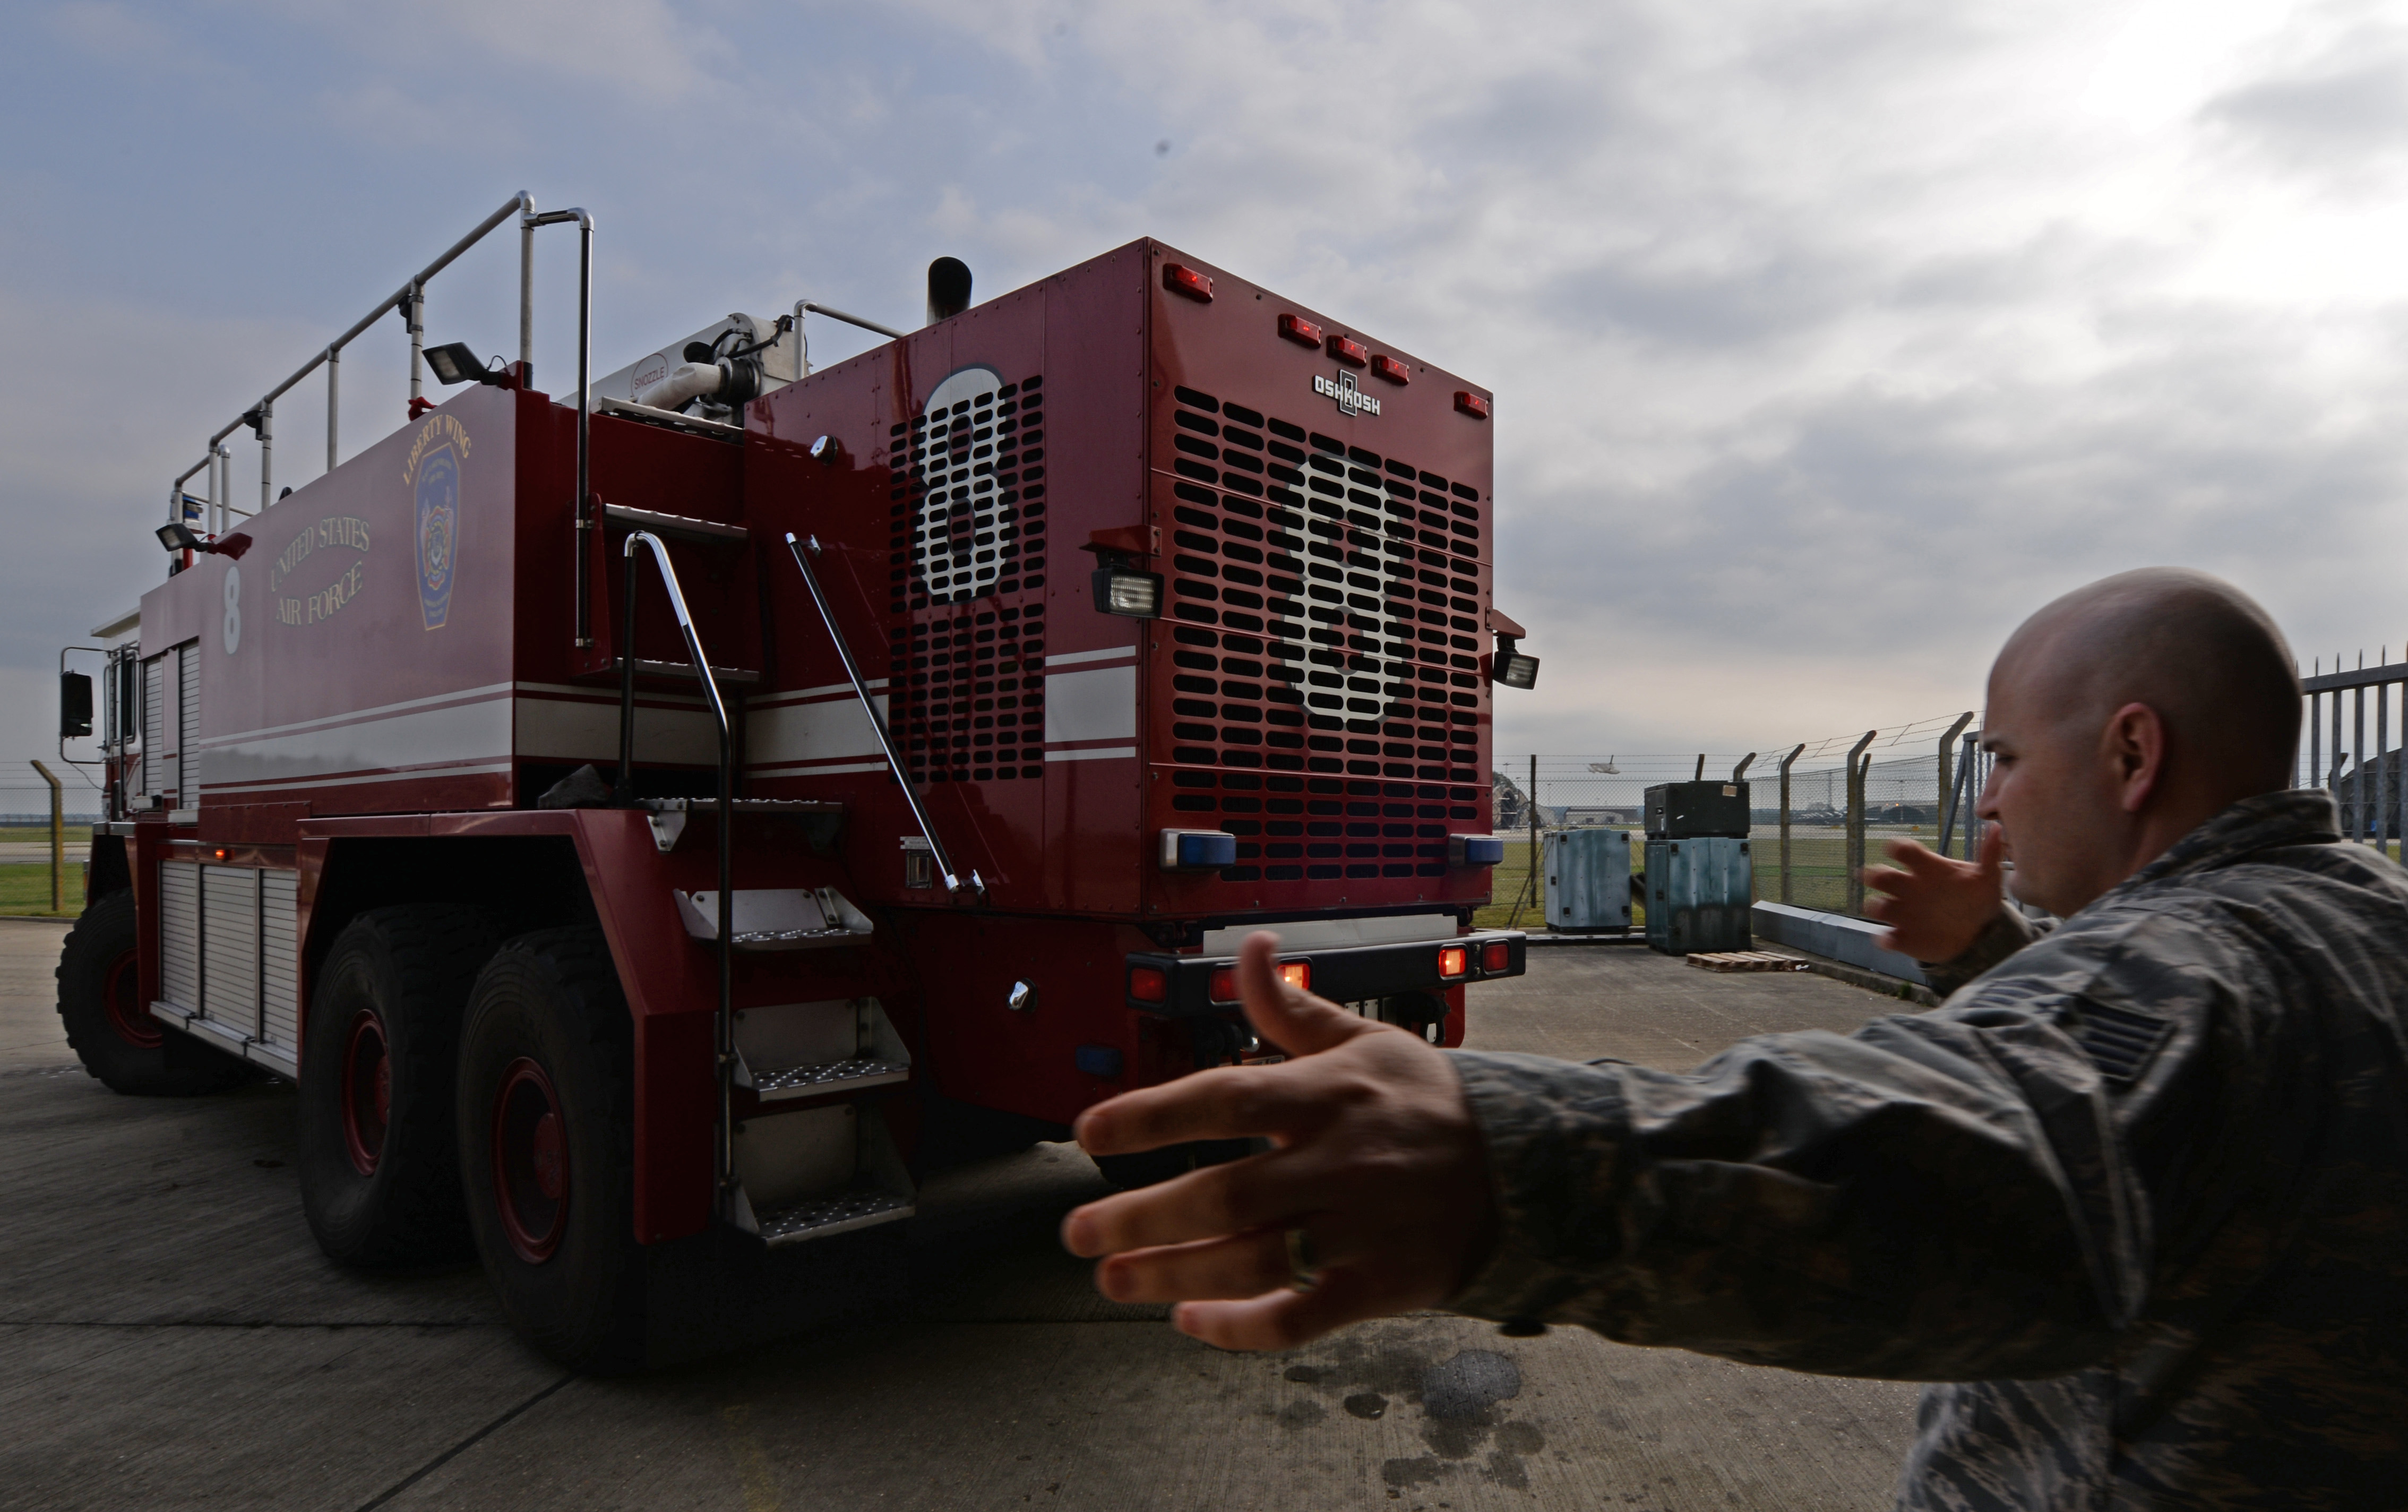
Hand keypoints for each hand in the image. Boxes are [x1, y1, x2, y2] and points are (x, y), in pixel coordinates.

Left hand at [1061, 932, 1497, 1350]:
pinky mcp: (1380, 1284)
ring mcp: (1360, 1226)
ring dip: (1173, 1274)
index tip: (1087, 1132)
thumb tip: (1250, 949)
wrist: (1526, 1166)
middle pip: (1224, 1192)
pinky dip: (1242, 1326)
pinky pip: (1300, 1315)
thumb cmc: (1427, 1101)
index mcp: (1325, 1094)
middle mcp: (1336, 1159)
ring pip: (1251, 1259)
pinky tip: (1191, 1321)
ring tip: (1114, 1279)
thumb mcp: (1365, 1041)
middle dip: (1142, 1216)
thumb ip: (1292, 1008)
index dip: (1150, 1115)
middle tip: (1078, 1232)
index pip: (1223, 1098)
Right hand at [1861, 822, 2006, 961]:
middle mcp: (1909, 889)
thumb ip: (1989, 854)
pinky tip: (1891, 940)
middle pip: (1882, 876)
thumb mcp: (1987, 877)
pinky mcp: (1904, 937)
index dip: (1897, 848)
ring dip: (1876, 906)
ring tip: (1881, 909)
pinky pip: (1887, 938)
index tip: (1894, 850)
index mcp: (1926, 869)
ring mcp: (1903, 913)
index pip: (1906, 852)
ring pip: (1877, 906)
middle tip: (1873, 876)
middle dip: (1874, 875)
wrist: (1978, 934)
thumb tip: (1996, 827)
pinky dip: (1884, 939)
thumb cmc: (1977, 899)